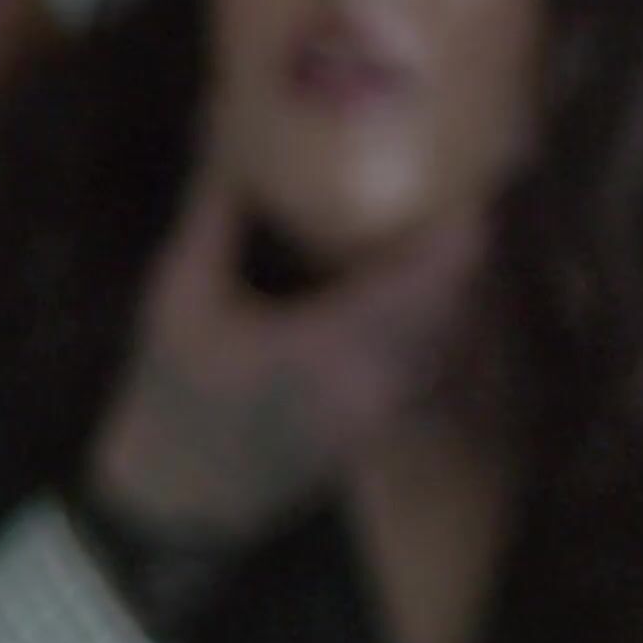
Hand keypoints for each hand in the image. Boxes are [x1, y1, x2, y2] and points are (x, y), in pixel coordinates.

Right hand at [81, 170, 485, 549]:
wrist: (178, 497)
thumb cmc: (172, 395)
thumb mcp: (177, 297)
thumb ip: (214, 219)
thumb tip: (231, 145)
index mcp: (338, 343)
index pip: (432, 276)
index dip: (463, 224)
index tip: (471, 172)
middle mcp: (382, 378)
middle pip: (454, 299)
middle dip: (461, 242)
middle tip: (457, 182)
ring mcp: (387, 405)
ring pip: (446, 330)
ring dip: (449, 279)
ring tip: (439, 223)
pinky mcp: (381, 420)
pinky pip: (426, 356)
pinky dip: (429, 314)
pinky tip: (404, 285)